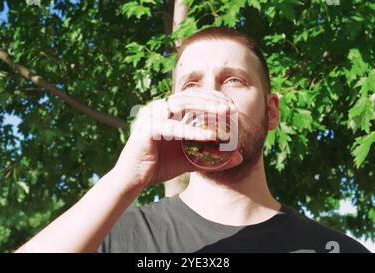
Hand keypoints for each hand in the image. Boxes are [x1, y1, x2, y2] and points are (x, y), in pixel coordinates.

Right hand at [114, 90, 242, 189]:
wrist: (134, 179)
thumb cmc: (160, 166)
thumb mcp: (191, 160)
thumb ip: (213, 157)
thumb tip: (239, 157)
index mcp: (169, 111)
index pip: (193, 97)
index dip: (214, 98)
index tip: (233, 106)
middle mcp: (160, 108)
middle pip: (190, 96)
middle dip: (213, 100)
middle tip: (232, 107)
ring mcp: (152, 115)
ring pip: (182, 105)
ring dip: (205, 107)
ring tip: (224, 113)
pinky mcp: (147, 128)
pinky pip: (174, 127)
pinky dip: (192, 130)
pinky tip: (210, 135)